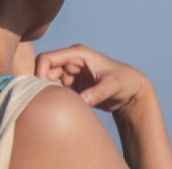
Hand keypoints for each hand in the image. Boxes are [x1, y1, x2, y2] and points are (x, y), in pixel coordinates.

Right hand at [34, 44, 151, 115]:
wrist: (132, 92)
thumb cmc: (125, 82)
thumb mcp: (112, 86)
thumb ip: (97, 93)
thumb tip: (82, 101)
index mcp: (77, 54)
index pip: (47, 59)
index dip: (39, 73)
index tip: (41, 91)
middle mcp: (71, 62)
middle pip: (44, 71)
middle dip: (42, 87)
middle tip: (50, 104)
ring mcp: (71, 75)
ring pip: (48, 83)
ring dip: (50, 95)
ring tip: (60, 108)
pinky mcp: (73, 87)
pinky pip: (57, 93)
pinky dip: (57, 101)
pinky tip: (64, 110)